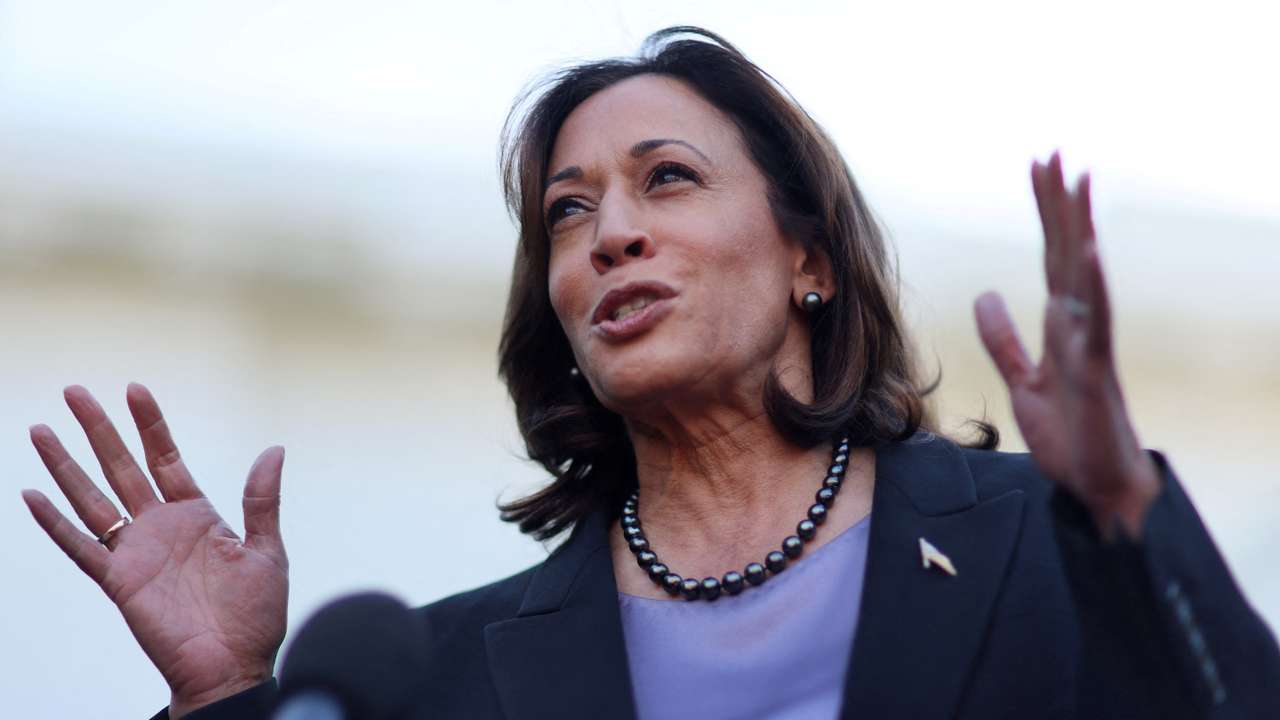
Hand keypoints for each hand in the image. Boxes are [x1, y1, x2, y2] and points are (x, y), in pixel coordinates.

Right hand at [21, 383, 287, 717]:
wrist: (234, 666)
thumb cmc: (255, 615)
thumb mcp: (266, 550)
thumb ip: (261, 501)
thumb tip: (274, 449)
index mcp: (197, 515)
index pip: (166, 457)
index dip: (151, 424)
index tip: (134, 389)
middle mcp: (160, 527)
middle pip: (121, 467)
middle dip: (99, 429)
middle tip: (75, 391)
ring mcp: (136, 552)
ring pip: (93, 498)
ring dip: (67, 465)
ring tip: (42, 430)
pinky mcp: (119, 581)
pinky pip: (81, 547)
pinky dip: (55, 523)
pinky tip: (33, 494)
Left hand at [974, 152, 1160, 538]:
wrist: (1097, 487)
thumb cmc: (1070, 436)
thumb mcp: (1022, 381)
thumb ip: (1004, 340)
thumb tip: (986, 294)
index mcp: (1061, 325)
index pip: (1051, 256)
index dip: (1045, 214)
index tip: (1038, 168)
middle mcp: (1079, 324)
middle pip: (1066, 253)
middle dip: (1057, 204)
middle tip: (1051, 153)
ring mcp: (1090, 344)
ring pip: (1083, 274)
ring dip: (1080, 228)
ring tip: (1077, 181)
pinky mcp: (1094, 371)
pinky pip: (1094, 322)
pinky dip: (1092, 286)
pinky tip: (1089, 252)